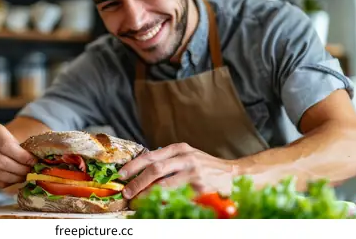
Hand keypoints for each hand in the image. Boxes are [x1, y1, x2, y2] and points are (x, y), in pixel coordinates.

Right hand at [0, 123, 37, 194]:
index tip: (33, 161)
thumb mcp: (12, 140)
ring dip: (15, 177)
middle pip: (2, 161)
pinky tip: (13, 179)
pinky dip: (8, 183)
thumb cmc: (1, 147)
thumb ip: (26, 144)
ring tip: (24, 176)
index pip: (6, 144)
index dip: (22, 155)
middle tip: (30, 171)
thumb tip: (47, 153)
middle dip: (20, 168)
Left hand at [118, 143, 236, 198]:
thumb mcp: (187, 156)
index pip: (151, 156)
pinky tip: (155, 207)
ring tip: (137, 202)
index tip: (121, 174)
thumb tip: (141, 171)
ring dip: (147, 195)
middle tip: (126, 192)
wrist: (234, 174)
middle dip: (137, 181)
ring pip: (164, 185)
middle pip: (155, 169)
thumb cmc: (206, 166)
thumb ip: (168, 160)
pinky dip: (164, 203)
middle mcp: (186, 158)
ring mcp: (194, 174)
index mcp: (180, 149)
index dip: (134, 166)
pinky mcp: (201, 189)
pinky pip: (177, 197)